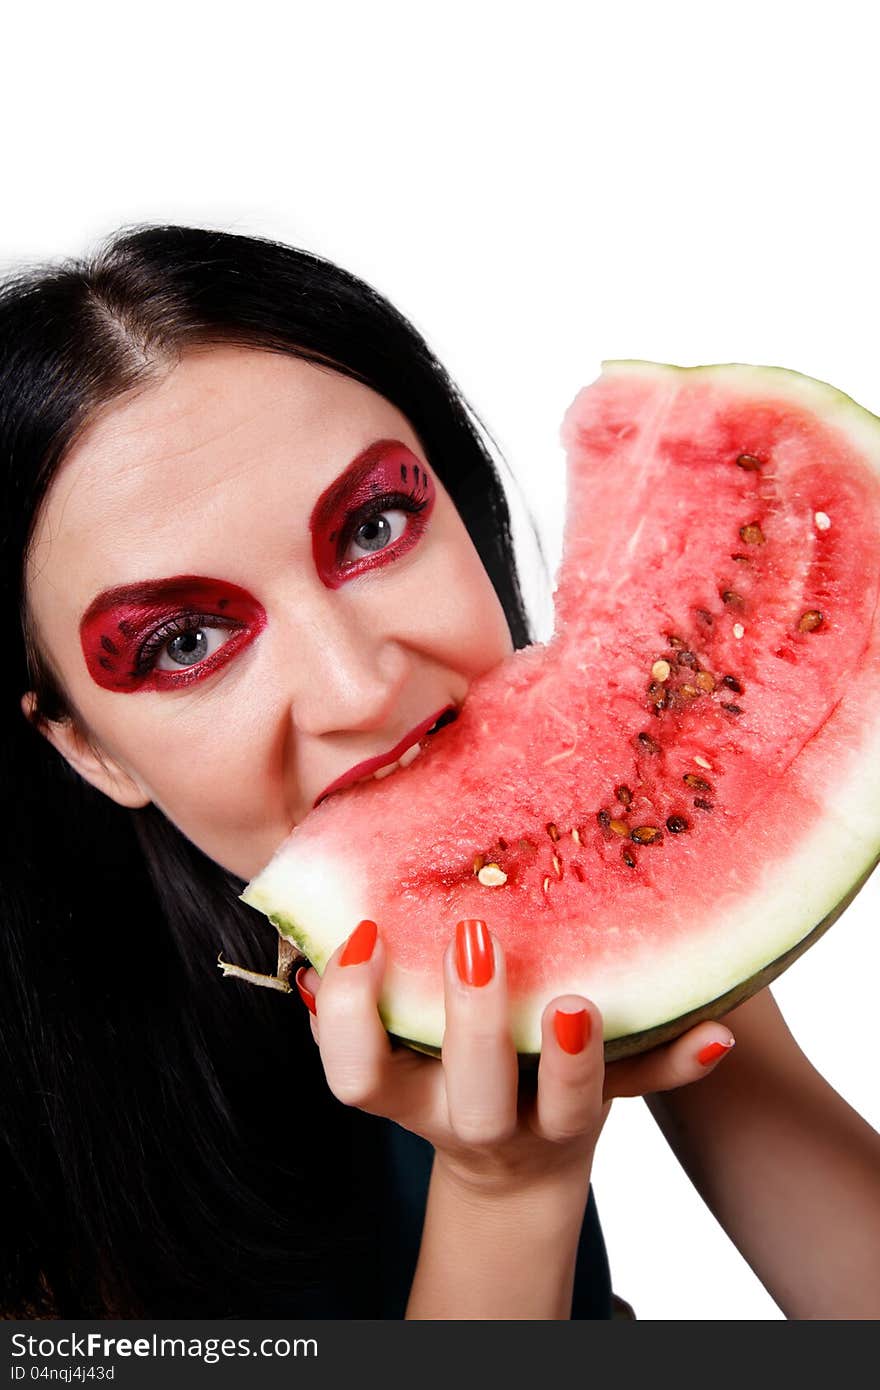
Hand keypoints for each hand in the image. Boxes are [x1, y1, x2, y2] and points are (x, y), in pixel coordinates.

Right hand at [295, 918, 734, 1194]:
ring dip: (572, 1062)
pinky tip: (714, 1034)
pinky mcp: (606, 1106)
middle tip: (475, 939)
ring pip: (565, 1111)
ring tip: (575, 1004)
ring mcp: (547, 1122)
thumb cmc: (443, 1065)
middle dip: (471, 1024)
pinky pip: (648, 1089)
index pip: (357, 1077)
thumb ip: (374, 981)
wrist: (515, 1162)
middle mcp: (474, 1117)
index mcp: (410, 1094)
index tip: (362, 936)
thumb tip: (346, 870)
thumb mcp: (396, 1035)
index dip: (349, 1018)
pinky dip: (681, 1064)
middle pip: (470, 1098)